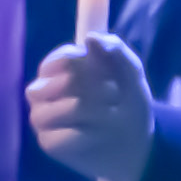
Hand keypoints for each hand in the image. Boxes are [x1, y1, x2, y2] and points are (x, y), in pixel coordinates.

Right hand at [25, 31, 156, 180]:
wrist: (137, 142)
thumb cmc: (127, 103)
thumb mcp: (131, 73)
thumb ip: (115, 49)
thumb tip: (91, 38)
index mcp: (59, 69)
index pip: (58, 60)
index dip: (84, 64)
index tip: (108, 73)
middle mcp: (44, 92)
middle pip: (51, 84)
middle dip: (90, 88)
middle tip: (114, 94)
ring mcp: (43, 118)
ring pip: (51, 112)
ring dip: (87, 112)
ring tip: (109, 114)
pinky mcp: (49, 143)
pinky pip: (58, 138)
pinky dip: (83, 136)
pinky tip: (98, 135)